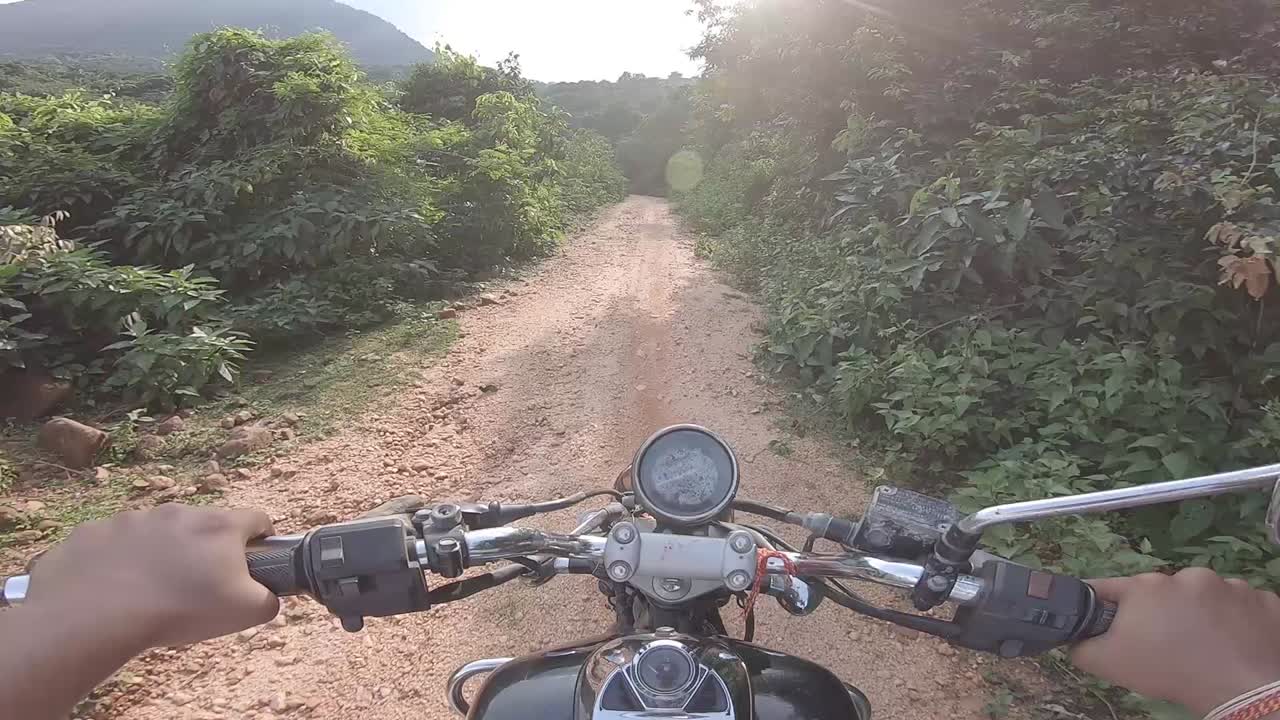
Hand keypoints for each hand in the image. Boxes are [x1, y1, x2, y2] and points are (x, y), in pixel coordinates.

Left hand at [25, 503, 278, 649]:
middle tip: (198, 587)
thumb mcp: (245, 613)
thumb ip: (269, 600)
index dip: (261, 540)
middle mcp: (178, 513)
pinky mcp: (94, 531)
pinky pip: (114, 542)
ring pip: (158, 532)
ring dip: (161, 553)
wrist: (96, 615)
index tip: (254, 563)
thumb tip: (269, 596)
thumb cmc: (179, 609)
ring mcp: (132, 519)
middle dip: (205, 550)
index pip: (257, 519)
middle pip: (204, 525)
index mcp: (219, 526)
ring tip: (151, 593)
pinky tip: (114, 589)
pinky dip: (119, 561)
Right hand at [1070, 567, 1279, 714]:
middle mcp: (1185, 576)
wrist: (1241, 690)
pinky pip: (1240, 605)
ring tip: (1203, 645)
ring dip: (1199, 614)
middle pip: (1160, 593)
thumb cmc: (1169, 670)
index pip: (1109, 588)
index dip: (1104, 607)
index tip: (1107, 623)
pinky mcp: (1263, 599)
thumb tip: (1074, 638)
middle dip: (1158, 613)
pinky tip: (1232, 642)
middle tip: (1163, 644)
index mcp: (1144, 586)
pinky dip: (1235, 620)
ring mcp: (1229, 585)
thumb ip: (1080, 646)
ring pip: (1203, 596)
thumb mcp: (1108, 664)